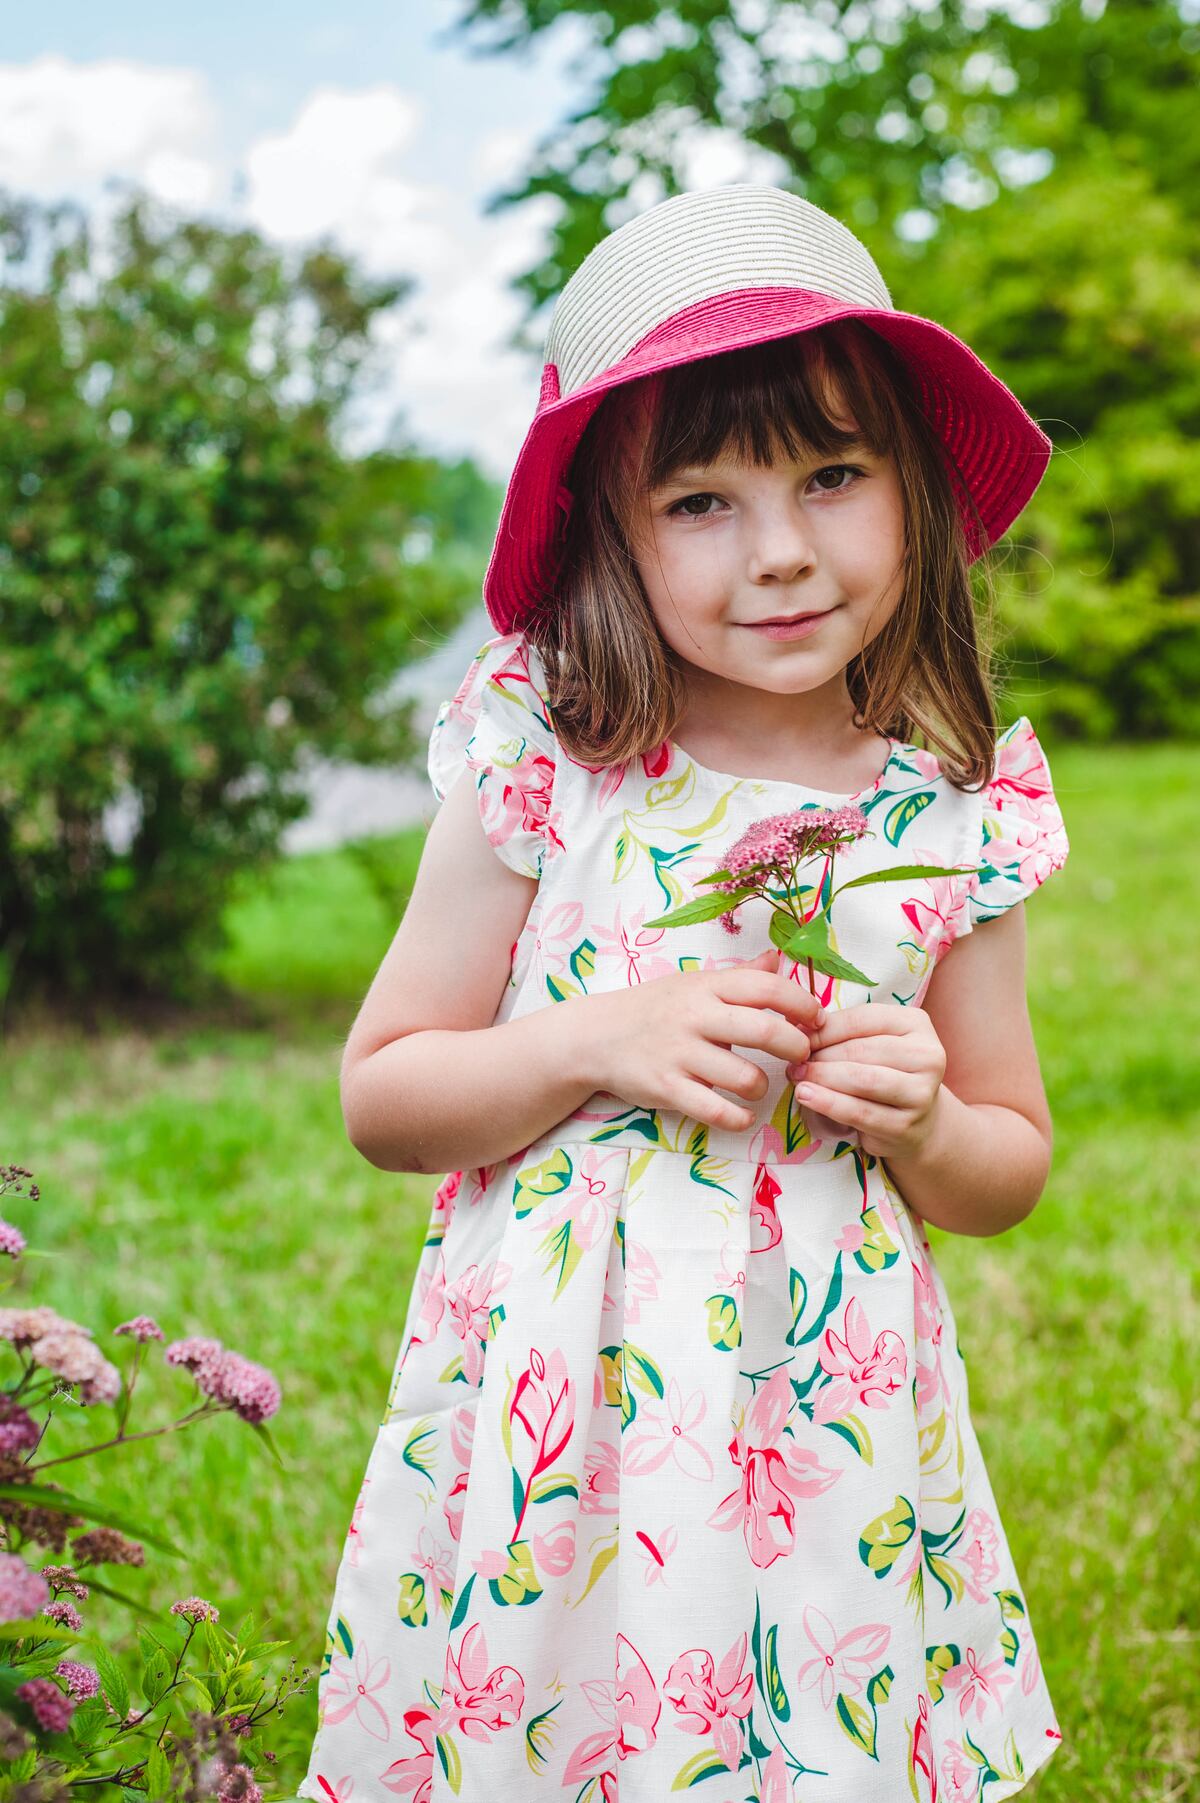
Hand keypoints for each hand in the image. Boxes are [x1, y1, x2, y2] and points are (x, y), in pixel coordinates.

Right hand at [572, 947, 824, 1132]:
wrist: (593, 1036)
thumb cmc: (652, 1008)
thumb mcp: (693, 983)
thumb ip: (739, 975)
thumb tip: (778, 958)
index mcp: (706, 987)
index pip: (765, 987)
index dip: (801, 1003)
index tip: (816, 1020)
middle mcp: (695, 1016)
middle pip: (763, 1030)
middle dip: (795, 1046)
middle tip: (801, 1055)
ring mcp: (680, 1054)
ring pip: (744, 1076)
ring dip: (762, 1087)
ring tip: (757, 1086)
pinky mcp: (666, 1087)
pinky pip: (714, 1110)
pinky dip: (738, 1118)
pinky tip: (742, 1115)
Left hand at [783, 1003, 946, 1158]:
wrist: (914, 1121)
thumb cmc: (883, 1071)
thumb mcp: (869, 1043)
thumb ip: (840, 1030)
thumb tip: (794, 1022)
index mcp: (917, 1024)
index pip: (864, 1018)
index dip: (826, 1028)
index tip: (795, 1035)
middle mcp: (929, 1056)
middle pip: (862, 1050)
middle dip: (821, 1055)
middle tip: (793, 1061)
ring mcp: (922, 1093)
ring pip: (862, 1080)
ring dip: (822, 1077)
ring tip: (797, 1077)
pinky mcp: (906, 1125)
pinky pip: (859, 1112)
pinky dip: (828, 1103)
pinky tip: (805, 1096)